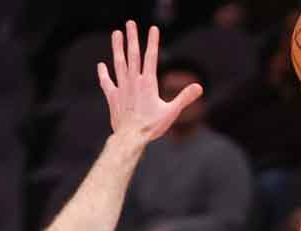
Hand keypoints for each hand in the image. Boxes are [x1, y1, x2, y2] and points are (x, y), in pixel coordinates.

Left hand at [98, 21, 202, 143]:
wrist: (130, 138)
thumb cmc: (151, 126)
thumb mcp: (171, 112)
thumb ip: (184, 97)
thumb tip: (199, 87)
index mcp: (148, 83)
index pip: (151, 57)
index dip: (153, 42)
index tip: (153, 28)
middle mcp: (133, 81)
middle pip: (133, 54)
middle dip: (132, 37)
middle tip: (130, 23)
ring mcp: (121, 88)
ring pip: (119, 63)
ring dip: (117, 48)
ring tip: (116, 34)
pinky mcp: (112, 97)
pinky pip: (106, 82)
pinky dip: (103, 73)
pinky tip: (101, 65)